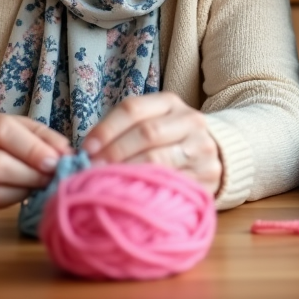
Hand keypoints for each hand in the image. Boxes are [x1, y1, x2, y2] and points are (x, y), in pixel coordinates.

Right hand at [0, 106, 71, 215]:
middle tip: (53, 177)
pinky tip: (19, 193)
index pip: (0, 132)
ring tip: (39, 185)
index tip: (55, 161)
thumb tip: (66, 153)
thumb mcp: (9, 123)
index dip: (31, 149)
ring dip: (23, 191)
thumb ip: (38, 135)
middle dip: (31, 175)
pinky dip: (9, 202)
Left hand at [83, 92, 221, 196]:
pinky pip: (171, 185)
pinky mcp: (207, 177)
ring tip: (106, 183)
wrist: (212, 154)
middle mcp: (190, 121)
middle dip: (115, 152)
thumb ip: (122, 131)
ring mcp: (201, 149)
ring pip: (159, 160)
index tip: (86, 148)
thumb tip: (85, 153)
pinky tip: (131, 196)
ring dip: (127, 172)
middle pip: (147, 133)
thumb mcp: (150, 122)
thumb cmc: (167, 139)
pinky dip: (147, 190)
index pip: (133, 109)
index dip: (106, 129)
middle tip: (92, 169)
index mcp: (170, 103)